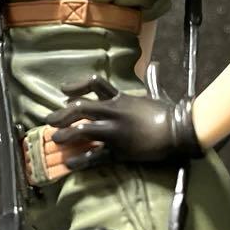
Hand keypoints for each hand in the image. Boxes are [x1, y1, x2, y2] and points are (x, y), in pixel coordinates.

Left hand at [45, 73, 203, 168]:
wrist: (179, 131)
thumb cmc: (168, 112)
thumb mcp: (155, 93)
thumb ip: (150, 81)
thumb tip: (155, 66)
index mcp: (120, 98)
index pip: (94, 84)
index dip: (76, 86)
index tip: (63, 91)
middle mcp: (114, 112)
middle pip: (80, 108)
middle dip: (62, 114)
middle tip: (50, 121)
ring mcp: (115, 132)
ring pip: (83, 130)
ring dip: (66, 135)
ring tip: (56, 139)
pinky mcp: (119, 151)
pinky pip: (95, 156)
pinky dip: (80, 160)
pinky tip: (69, 163)